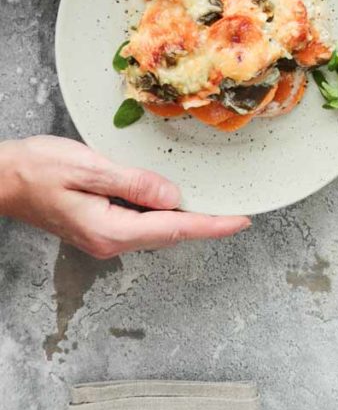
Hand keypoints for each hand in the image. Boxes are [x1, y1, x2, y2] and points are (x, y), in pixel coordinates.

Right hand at [0, 136, 249, 256]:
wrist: (2, 178)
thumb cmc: (38, 169)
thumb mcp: (89, 168)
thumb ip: (133, 183)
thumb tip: (173, 197)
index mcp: (110, 230)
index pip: (173, 229)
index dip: (211, 225)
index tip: (241, 221)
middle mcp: (110, 241)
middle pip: (169, 233)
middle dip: (204, 223)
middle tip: (238, 211)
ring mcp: (103, 236)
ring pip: (155, 228)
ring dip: (185, 218)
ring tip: (215, 205)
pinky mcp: (98, 225)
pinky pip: (140, 221)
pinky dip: (163, 212)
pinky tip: (173, 199)